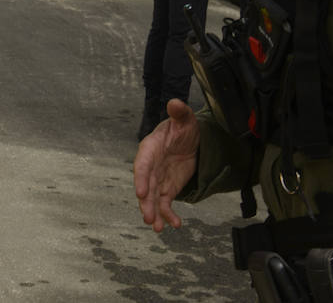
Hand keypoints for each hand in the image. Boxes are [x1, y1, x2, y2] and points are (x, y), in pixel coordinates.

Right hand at [134, 99, 198, 232]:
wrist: (190, 139)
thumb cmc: (183, 126)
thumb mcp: (184, 118)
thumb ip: (179, 112)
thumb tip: (175, 103)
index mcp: (151, 149)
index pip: (143, 165)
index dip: (142, 179)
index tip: (142, 192)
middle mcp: (151, 166)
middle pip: (146, 186)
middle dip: (146, 203)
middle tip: (148, 218)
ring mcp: (158, 179)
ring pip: (153, 199)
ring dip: (154, 213)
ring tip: (156, 228)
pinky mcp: (168, 188)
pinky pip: (165, 204)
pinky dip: (168, 215)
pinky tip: (175, 224)